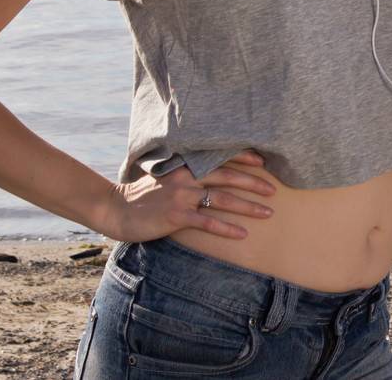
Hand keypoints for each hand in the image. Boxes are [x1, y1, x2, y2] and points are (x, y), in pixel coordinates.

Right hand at [101, 149, 277, 241]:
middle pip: (229, 177)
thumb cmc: (144, 193)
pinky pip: (208, 222)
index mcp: (186, 163)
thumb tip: (212, 172)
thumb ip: (187, 170)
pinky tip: (242, 234)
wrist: (116, 209)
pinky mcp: (176, 217)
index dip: (244, 157)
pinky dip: (227, 228)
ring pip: (223, 199)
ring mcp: (182, 196)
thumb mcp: (166, 174)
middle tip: (274, 190)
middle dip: (254, 183)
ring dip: (249, 207)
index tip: (264, 160)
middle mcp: (187, 176)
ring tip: (268, 212)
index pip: (221, 156)